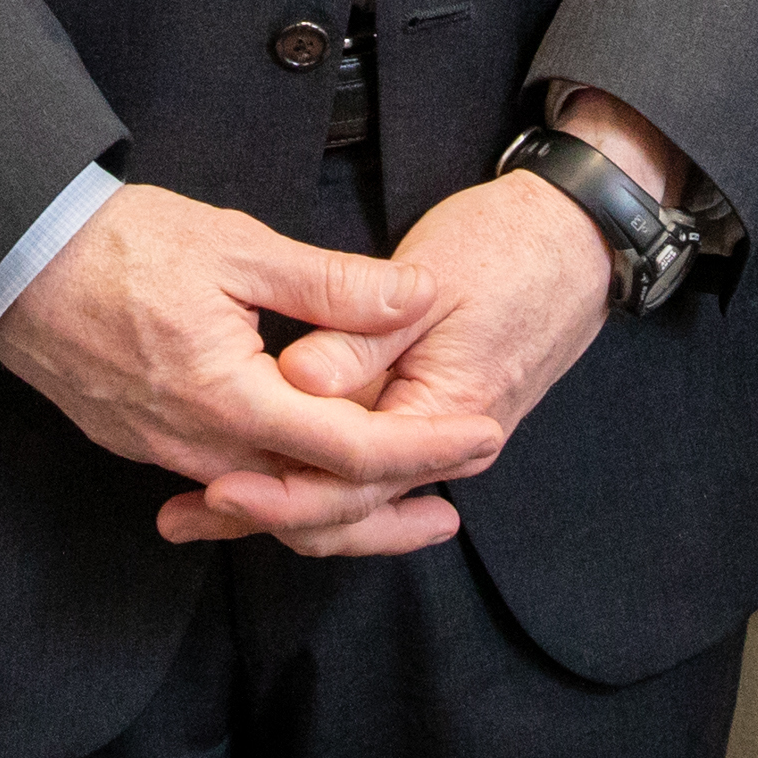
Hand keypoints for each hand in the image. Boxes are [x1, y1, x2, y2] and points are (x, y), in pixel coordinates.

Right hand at [0, 180, 454, 529]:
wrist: (12, 259)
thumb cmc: (118, 244)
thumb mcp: (236, 247)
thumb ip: (330, 284)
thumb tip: (416, 296)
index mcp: (228, 397)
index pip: (347, 450)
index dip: (424, 447)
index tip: (481, 435)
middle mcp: (199, 444)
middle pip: (313, 503)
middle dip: (392, 510)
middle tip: (457, 502)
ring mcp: (165, 452)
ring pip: (270, 503)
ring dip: (339, 503)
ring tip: (402, 495)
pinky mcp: (143, 444)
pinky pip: (228, 485)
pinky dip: (282, 488)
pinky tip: (310, 471)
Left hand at [212, 171, 614, 554]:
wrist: (576, 240)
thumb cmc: (507, 249)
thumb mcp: (434, 282)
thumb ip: (360, 335)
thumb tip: (296, 377)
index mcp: (445, 415)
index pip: (349, 481)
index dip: (277, 491)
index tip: (216, 486)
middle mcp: (442, 445)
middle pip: (342, 509)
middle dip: (260, 516)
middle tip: (181, 517)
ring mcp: (435, 439)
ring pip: (346, 498)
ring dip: (275, 504)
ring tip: (197, 509)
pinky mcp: (422, 422)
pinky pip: (360, 473)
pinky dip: (305, 477)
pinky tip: (253, 470)